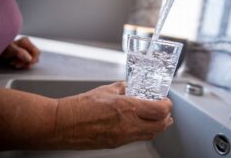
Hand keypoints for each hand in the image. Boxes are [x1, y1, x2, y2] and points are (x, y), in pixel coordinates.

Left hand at [0, 37, 39, 68]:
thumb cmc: (1, 48)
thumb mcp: (10, 50)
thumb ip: (20, 53)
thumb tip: (30, 58)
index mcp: (26, 41)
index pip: (37, 52)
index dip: (33, 59)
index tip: (28, 63)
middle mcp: (26, 45)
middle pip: (34, 57)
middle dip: (27, 62)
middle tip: (18, 64)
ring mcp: (24, 51)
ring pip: (30, 61)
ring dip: (23, 64)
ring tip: (14, 63)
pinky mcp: (21, 56)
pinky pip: (26, 62)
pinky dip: (21, 65)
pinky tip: (14, 63)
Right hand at [55, 82, 172, 148]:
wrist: (63, 124)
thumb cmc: (80, 106)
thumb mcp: (105, 90)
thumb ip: (123, 88)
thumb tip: (131, 87)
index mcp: (127, 108)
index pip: (159, 110)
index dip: (167, 105)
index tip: (166, 101)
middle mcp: (128, 124)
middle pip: (160, 125)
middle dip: (167, 117)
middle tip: (166, 111)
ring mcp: (123, 137)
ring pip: (151, 134)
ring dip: (158, 126)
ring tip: (157, 118)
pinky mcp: (116, 144)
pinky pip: (137, 138)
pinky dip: (144, 131)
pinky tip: (140, 124)